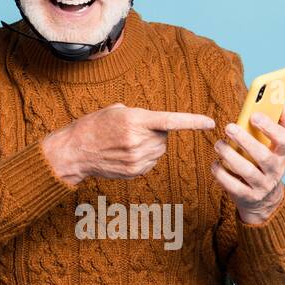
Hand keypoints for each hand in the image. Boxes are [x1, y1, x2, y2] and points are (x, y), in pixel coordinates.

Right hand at [42, 103, 214, 185]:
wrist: (74, 151)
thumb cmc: (94, 126)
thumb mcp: (117, 111)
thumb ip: (142, 117)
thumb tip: (160, 127)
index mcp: (134, 121)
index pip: (170, 120)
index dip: (192, 122)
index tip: (210, 123)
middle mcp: (137, 141)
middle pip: (165, 136)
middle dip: (156, 132)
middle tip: (135, 130)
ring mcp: (136, 159)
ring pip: (160, 150)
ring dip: (151, 144)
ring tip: (127, 142)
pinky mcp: (134, 172)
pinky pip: (152, 162)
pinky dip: (145, 156)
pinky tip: (126, 154)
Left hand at [211, 104, 284, 223]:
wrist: (263, 199)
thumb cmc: (265, 162)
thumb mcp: (275, 146)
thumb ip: (277, 125)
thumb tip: (281, 104)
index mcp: (284, 153)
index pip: (283, 139)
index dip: (270, 127)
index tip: (253, 115)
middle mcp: (276, 171)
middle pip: (263, 156)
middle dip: (245, 140)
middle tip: (229, 127)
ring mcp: (263, 186)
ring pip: (246, 171)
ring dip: (230, 156)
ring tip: (219, 144)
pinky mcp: (248, 197)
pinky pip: (233, 186)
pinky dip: (221, 174)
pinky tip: (215, 164)